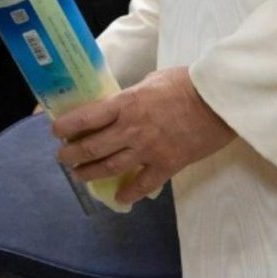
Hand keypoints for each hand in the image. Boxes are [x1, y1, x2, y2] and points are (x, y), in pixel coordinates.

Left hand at [52, 66, 234, 204]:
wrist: (220, 100)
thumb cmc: (187, 83)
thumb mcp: (151, 80)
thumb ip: (132, 96)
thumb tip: (120, 104)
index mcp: (126, 104)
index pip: (86, 117)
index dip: (66, 127)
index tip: (56, 132)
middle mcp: (131, 129)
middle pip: (92, 147)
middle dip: (72, 155)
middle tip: (63, 159)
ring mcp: (148, 149)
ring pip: (111, 167)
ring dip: (91, 173)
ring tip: (80, 175)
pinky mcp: (168, 164)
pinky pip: (144, 184)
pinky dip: (130, 192)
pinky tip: (121, 197)